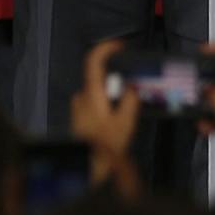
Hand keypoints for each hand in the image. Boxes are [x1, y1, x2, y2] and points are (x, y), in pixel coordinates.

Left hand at [69, 38, 141, 195]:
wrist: (87, 168)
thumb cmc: (105, 146)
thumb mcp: (125, 124)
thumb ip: (130, 101)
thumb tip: (132, 87)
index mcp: (91, 93)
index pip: (93, 60)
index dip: (106, 49)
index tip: (121, 47)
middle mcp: (82, 97)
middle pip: (100, 78)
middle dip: (118, 81)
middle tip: (135, 92)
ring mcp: (79, 107)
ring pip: (99, 92)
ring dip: (113, 96)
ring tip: (129, 112)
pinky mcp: (80, 118)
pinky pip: (96, 104)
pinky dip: (108, 106)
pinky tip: (119, 121)